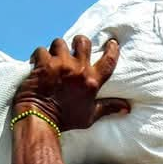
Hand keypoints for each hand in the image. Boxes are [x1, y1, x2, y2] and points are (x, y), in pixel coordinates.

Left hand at [13, 35, 129, 131]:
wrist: (42, 120)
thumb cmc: (66, 120)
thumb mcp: (90, 117)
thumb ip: (108, 108)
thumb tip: (126, 108)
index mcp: (92, 82)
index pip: (108, 60)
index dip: (112, 49)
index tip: (111, 42)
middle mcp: (78, 70)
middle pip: (83, 43)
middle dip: (78, 42)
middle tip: (73, 47)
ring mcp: (60, 65)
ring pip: (60, 43)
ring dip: (56, 49)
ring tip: (52, 57)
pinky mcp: (43, 64)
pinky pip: (41, 50)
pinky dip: (37, 56)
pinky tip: (35, 63)